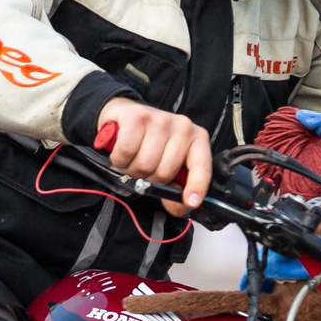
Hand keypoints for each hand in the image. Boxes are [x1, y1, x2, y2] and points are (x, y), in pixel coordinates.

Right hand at [94, 98, 213, 212]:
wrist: (124, 115)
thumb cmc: (149, 143)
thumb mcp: (167, 166)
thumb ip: (175, 189)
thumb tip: (177, 205)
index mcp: (197, 139)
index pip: (202, 166)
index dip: (197, 186)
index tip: (191, 201)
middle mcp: (182, 126)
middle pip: (164, 173)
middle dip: (148, 178)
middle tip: (144, 167)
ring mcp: (160, 119)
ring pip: (143, 165)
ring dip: (131, 169)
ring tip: (132, 157)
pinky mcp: (136, 117)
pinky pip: (126, 152)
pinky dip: (119, 158)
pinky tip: (121, 149)